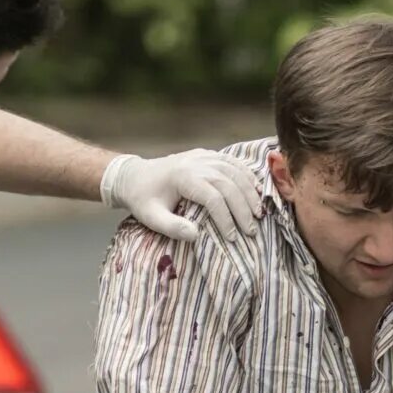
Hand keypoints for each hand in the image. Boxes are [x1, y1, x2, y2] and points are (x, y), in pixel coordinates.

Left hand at [102, 149, 263, 241]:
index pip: (213, 198)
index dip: (225, 219)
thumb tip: (196, 236)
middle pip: (229, 184)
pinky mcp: (207, 155)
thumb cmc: (143, 199)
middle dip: (243, 208)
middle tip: (251, 230)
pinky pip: (232, 161)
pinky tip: (256, 189)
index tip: (231, 238)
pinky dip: (247, 174)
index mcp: (182, 177)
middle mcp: (196, 163)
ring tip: (258, 213)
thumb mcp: (151, 217)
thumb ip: (172, 227)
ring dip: (250, 192)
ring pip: (234, 171)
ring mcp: (203, 156)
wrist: (134, 176)